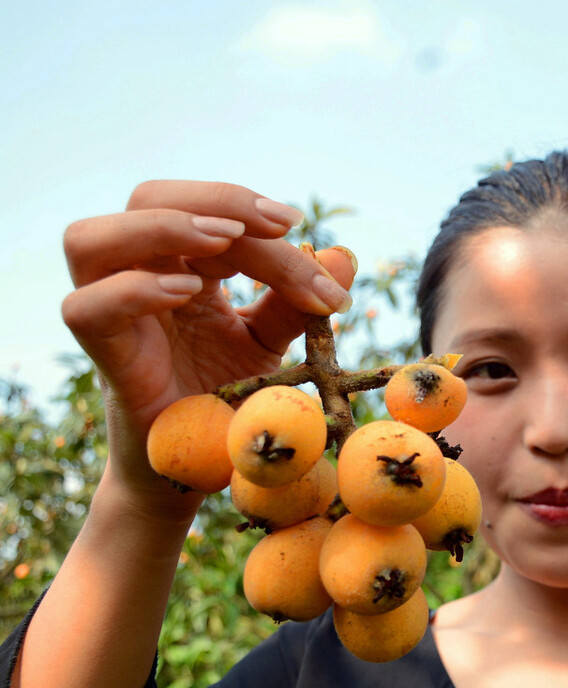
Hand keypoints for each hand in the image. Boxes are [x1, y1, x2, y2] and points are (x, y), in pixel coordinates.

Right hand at [60, 180, 355, 503]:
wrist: (201, 471)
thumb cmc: (228, 400)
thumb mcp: (271, 345)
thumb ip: (297, 302)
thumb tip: (345, 255)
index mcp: (182, 268)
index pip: (208, 214)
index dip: (252, 212)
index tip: (301, 228)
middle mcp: (140, 279)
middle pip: (148, 199)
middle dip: (215, 200)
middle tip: (278, 225)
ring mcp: (115, 317)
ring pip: (90, 239)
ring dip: (161, 226)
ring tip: (225, 242)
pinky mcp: (107, 360)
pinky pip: (86, 309)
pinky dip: (134, 291)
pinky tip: (188, 294)